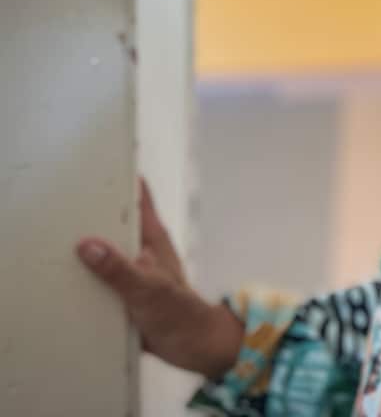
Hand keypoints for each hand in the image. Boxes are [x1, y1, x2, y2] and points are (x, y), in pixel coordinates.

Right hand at [76, 177, 244, 378]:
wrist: (192, 345)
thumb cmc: (180, 312)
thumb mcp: (146, 288)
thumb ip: (118, 268)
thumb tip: (88, 244)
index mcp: (153, 238)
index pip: (139, 198)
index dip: (124, 179)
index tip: (104, 162)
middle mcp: (143, 250)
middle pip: (116, 222)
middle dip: (96, 215)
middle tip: (68, 209)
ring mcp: (134, 270)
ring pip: (108, 250)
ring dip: (90, 249)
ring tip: (62, 243)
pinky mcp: (126, 291)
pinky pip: (102, 277)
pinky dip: (89, 276)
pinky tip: (70, 280)